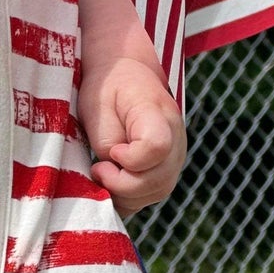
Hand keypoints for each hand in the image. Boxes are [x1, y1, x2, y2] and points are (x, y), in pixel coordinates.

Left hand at [78, 55, 186, 215]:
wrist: (126, 75)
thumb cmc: (107, 89)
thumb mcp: (97, 106)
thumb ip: (107, 143)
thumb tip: (113, 173)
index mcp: (156, 112)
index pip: (157, 147)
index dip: (130, 159)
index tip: (112, 152)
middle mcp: (176, 136)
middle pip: (160, 178)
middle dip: (122, 185)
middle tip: (98, 168)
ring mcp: (176, 154)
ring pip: (158, 191)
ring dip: (125, 194)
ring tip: (103, 174)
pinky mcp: (168, 167)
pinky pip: (153, 194)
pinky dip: (131, 197)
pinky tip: (112, 183)